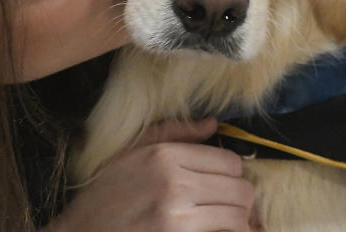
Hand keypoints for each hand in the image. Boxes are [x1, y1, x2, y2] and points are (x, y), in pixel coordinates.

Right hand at [47, 118, 260, 231]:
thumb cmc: (104, 195)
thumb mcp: (131, 152)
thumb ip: (173, 132)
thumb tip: (213, 124)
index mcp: (164, 156)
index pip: (229, 161)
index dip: (233, 175)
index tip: (224, 184)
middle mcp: (175, 183)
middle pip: (240, 189)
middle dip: (239, 200)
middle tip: (227, 207)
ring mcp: (178, 216)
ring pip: (238, 216)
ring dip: (237, 222)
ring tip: (223, 222)